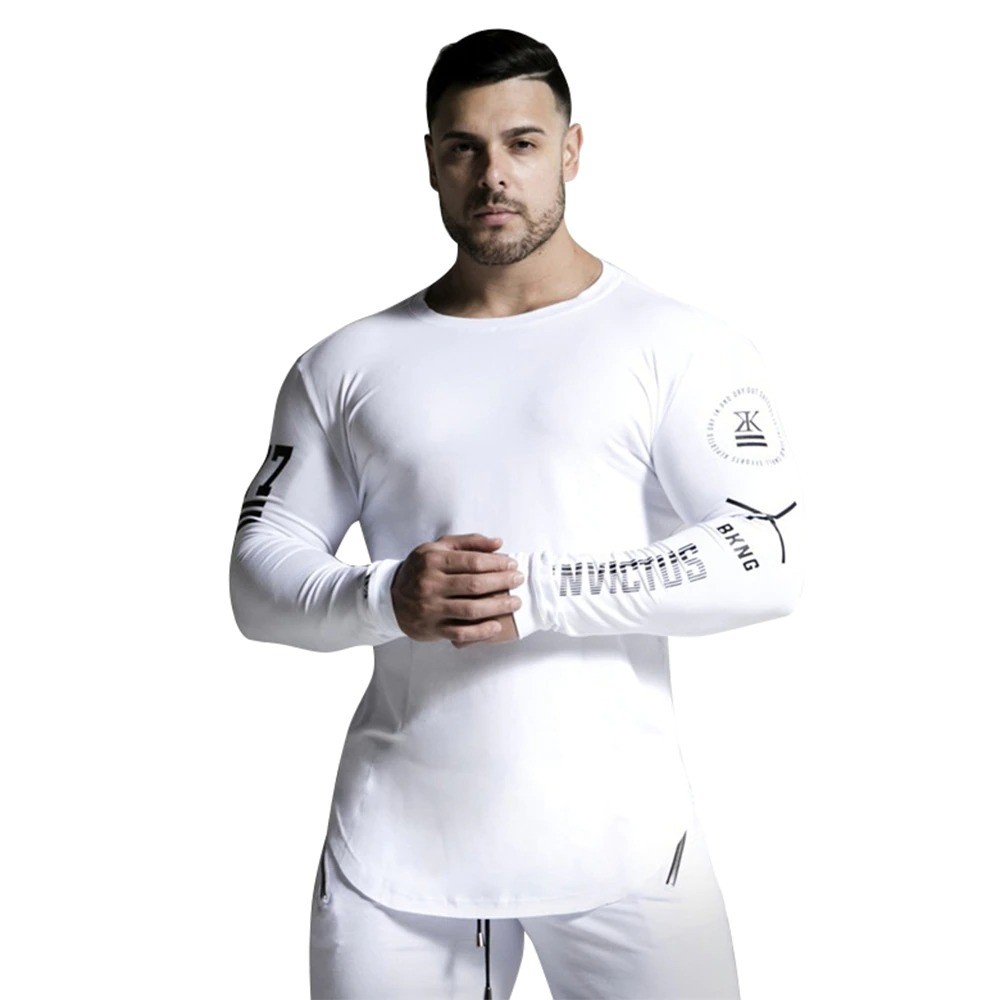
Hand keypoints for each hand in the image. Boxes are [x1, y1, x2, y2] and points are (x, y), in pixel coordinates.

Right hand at [389, 532, 522, 643]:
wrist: (391, 598)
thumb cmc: (421, 570)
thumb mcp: (438, 548)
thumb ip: (469, 543)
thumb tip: (498, 543)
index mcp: (433, 560)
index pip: (472, 561)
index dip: (497, 563)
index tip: (512, 565)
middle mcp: (430, 584)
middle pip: (474, 585)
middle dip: (502, 582)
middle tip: (518, 580)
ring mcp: (431, 608)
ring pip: (470, 609)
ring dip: (497, 606)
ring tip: (514, 602)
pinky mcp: (432, 629)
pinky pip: (461, 632)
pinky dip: (481, 631)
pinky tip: (496, 625)